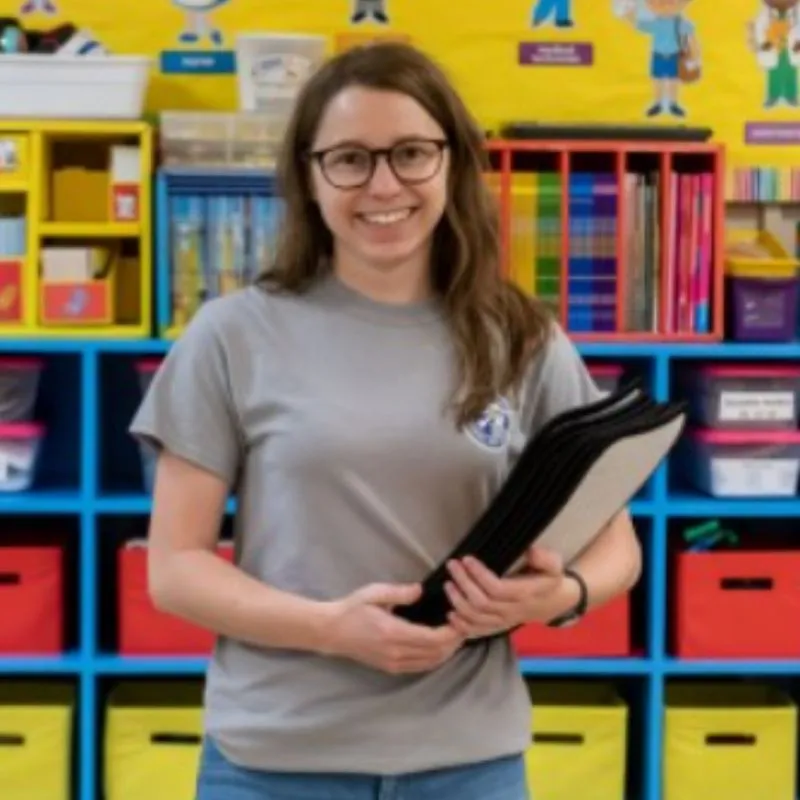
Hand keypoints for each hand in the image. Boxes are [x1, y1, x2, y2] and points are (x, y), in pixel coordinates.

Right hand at [321, 582, 463, 673]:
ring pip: (430, 663)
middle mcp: (396, 652)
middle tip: (464, 625)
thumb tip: (421, 590)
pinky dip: (435, 658)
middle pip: (436, 653)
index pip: (433, 639)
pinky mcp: (391, 668)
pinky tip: (440, 647)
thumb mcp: (375, 593)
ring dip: (447, 652)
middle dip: (454, 642)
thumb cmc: (352, 609)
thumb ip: (400, 592)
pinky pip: (420, 667)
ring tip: (455, 635)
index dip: (452, 632)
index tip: (460, 619)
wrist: (331, 631)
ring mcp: (393, 663)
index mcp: (393, 633)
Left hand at [444, 547, 576, 639]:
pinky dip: (461, 626)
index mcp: (525, 594)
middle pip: (481, 603)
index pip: (497, 588)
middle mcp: (512, 611)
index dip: (479, 575)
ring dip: (458, 601)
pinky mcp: (497, 628)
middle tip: (452, 566)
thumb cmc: (550, 579)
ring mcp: (504, 622)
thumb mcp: (555, 565)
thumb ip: (545, 558)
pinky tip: (450, 614)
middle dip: (463, 583)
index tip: (467, 559)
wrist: (555, 603)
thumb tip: (531, 552)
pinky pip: (477, 632)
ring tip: (448, 584)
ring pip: (476, 618)